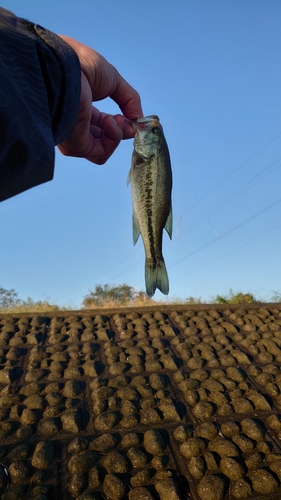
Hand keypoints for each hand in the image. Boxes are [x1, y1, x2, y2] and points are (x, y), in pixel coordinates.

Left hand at [57, 36, 142, 163]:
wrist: (65, 66)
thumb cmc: (81, 65)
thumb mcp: (113, 80)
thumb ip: (130, 100)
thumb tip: (139, 120)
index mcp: (82, 108)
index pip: (104, 125)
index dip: (121, 122)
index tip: (132, 116)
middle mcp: (76, 125)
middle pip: (105, 140)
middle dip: (122, 130)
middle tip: (129, 119)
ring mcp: (76, 136)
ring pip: (104, 150)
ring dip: (118, 134)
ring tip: (117, 118)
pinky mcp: (76, 145)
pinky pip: (102, 153)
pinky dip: (114, 139)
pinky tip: (111, 121)